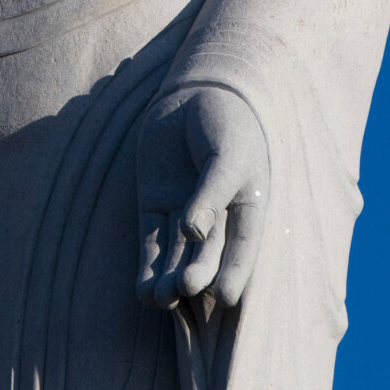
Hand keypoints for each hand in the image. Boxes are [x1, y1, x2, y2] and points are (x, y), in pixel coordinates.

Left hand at [136, 84, 268, 309]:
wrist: (193, 91)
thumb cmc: (224, 122)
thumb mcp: (227, 154)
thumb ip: (211, 191)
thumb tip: (192, 232)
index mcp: (247, 205)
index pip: (242, 246)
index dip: (235, 272)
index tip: (224, 297)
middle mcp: (216, 216)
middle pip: (206, 253)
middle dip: (196, 273)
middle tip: (184, 288)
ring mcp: (184, 211)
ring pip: (177, 254)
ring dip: (169, 277)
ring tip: (160, 298)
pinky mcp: (155, 204)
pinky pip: (151, 241)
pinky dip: (148, 266)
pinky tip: (143, 291)